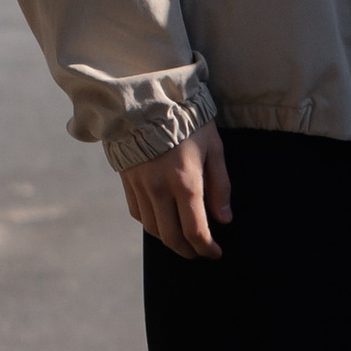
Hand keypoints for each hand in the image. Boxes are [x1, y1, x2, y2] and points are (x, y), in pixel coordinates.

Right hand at [119, 121, 232, 260]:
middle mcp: (160, 189)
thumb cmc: (188, 120)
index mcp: (185, 181)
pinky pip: (138, 213)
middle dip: (188, 251)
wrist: (148, 98)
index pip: (195, 230)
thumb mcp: (213, 147)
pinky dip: (152, 224)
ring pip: (153, 229)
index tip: (215, 253)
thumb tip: (223, 219)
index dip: (206, 248)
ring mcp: (141, 186)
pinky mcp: (127, 181)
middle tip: (201, 252)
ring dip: (170, 240)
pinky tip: (163, 221)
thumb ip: (220, 185)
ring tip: (183, 240)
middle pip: (172, 237)